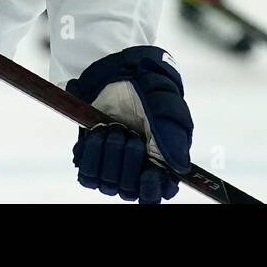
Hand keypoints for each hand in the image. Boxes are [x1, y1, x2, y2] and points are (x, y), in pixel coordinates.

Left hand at [66, 46, 193, 203]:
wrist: (118, 71)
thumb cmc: (149, 90)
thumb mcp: (166, 109)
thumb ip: (173, 139)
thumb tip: (180, 168)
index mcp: (159, 164)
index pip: (156, 195)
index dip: (151, 190)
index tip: (148, 174)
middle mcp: (135, 169)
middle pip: (129, 191)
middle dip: (128, 162)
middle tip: (128, 135)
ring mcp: (112, 165)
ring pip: (107, 184)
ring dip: (108, 156)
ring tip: (111, 128)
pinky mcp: (90, 158)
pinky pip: (86, 174)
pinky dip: (90, 155)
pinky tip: (96, 133)